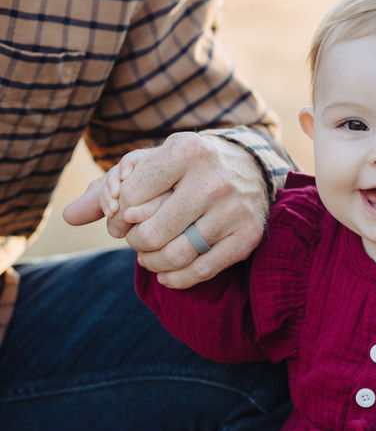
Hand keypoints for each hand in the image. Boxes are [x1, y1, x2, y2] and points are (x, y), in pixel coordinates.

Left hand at [64, 133, 269, 286]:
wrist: (251, 166)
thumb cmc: (187, 166)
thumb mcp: (152, 163)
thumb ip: (109, 187)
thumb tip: (69, 216)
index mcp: (186, 151)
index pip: (130, 197)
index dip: (115, 216)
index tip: (119, 220)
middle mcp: (213, 180)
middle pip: (150, 233)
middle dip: (134, 241)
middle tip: (135, 239)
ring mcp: (234, 210)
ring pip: (175, 255)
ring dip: (151, 262)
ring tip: (147, 256)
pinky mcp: (247, 236)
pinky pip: (202, 270)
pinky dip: (176, 278)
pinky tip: (166, 273)